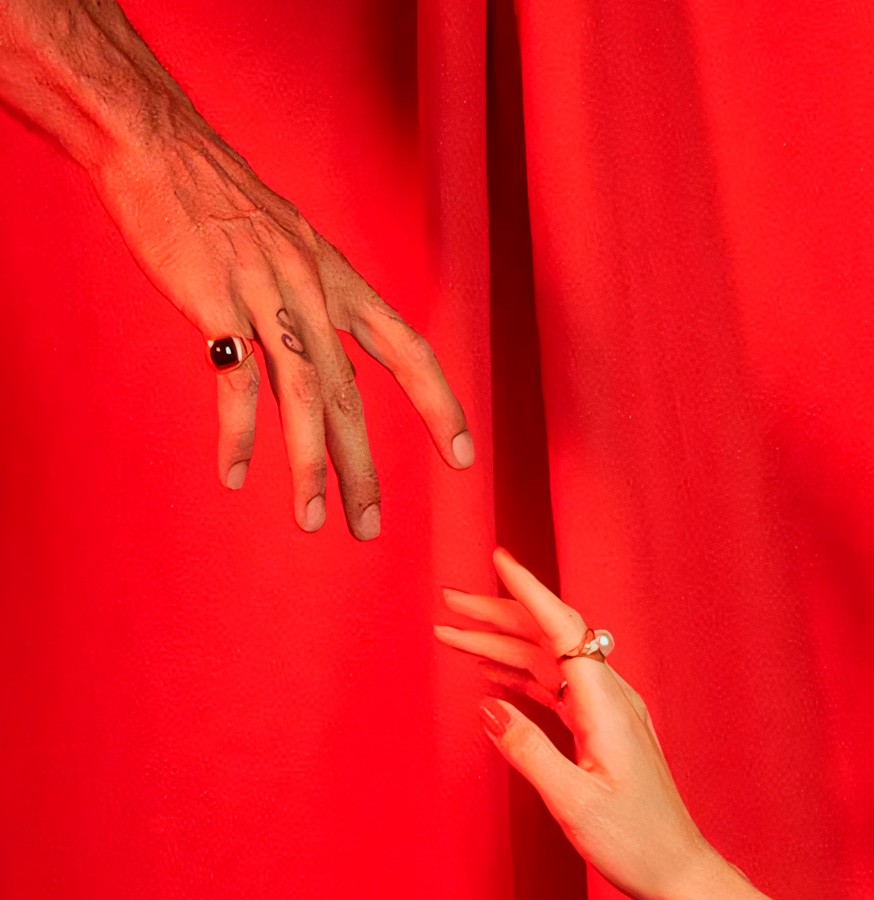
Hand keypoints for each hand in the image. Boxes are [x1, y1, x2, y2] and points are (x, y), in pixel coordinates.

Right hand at [93, 108, 472, 537]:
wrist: (159, 146)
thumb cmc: (224, 200)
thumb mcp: (293, 244)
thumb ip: (315, 303)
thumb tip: (330, 357)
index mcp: (339, 280)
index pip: (408, 349)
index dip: (440, 404)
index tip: (461, 455)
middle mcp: (313, 291)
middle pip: (351, 394)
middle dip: (363, 467)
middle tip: (370, 527)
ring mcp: (265, 295)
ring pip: (302, 396)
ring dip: (312, 467)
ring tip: (313, 521)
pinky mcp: (213, 301)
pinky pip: (231, 383)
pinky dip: (235, 434)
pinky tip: (234, 474)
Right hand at [434, 547, 718, 899]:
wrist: (679, 871)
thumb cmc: (636, 843)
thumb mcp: (573, 802)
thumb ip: (527, 750)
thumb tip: (487, 706)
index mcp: (604, 703)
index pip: (562, 626)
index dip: (528, 589)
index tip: (499, 559)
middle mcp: (608, 695)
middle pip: (547, 636)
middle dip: (497, 614)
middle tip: (449, 603)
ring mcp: (605, 709)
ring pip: (546, 660)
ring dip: (500, 644)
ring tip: (454, 636)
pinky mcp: (600, 727)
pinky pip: (554, 686)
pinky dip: (519, 674)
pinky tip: (491, 674)